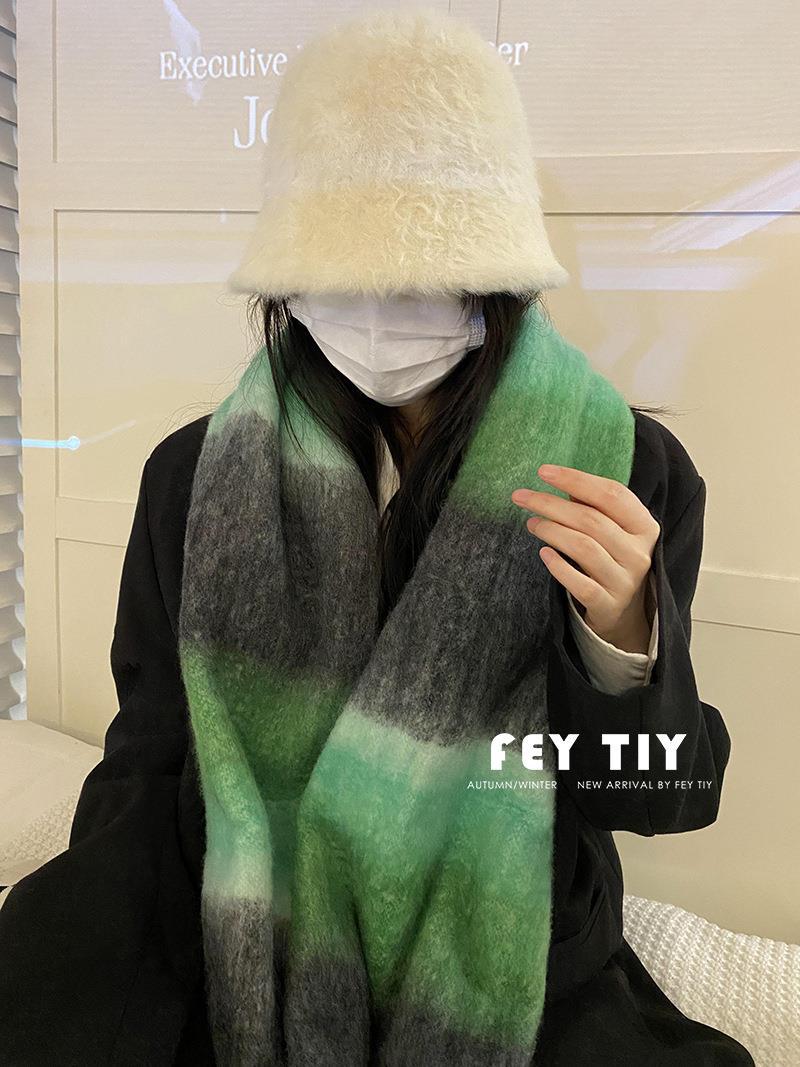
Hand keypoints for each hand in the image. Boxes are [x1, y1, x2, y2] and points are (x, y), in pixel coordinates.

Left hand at [511, 464, 659, 652]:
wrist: (623, 611)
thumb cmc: (611, 558)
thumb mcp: (611, 530)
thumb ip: (592, 505)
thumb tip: (561, 482)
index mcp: (644, 526)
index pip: (612, 494)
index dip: (577, 479)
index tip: (544, 471)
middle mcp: (639, 553)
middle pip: (591, 520)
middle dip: (551, 504)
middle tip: (522, 497)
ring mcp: (625, 580)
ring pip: (584, 548)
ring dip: (551, 531)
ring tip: (531, 523)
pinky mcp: (608, 604)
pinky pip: (580, 584)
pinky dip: (559, 567)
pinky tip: (543, 553)